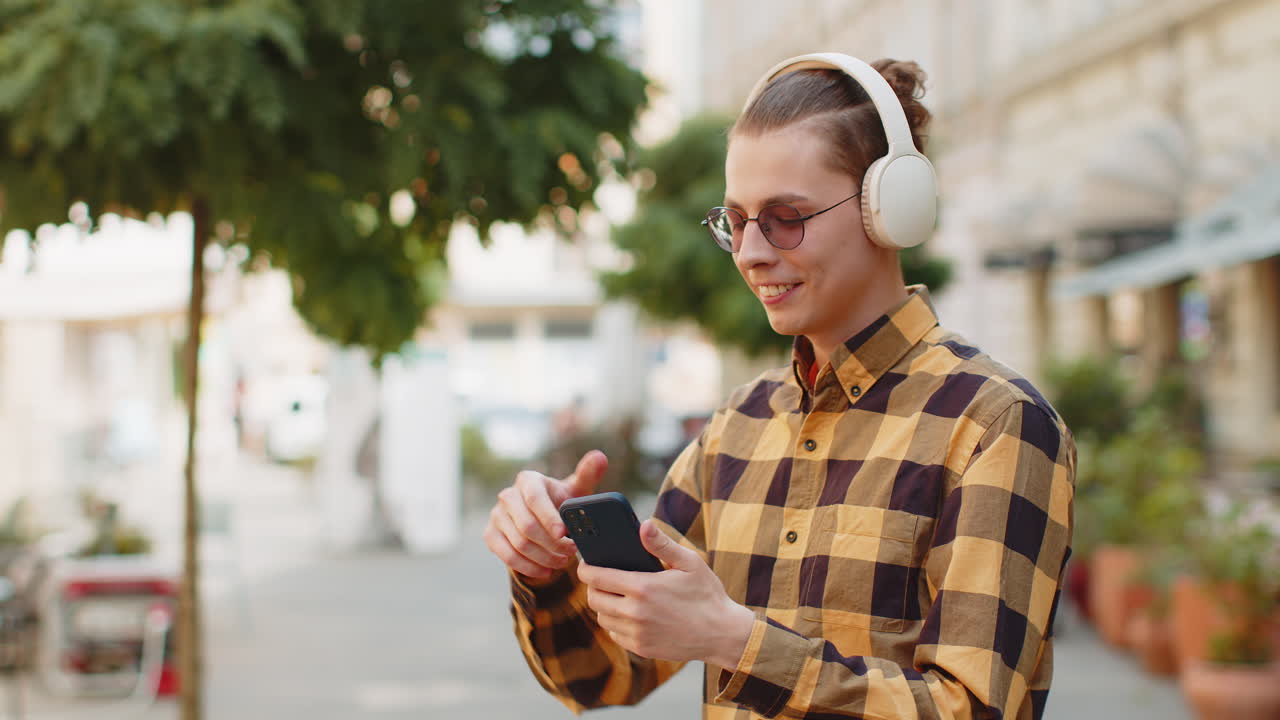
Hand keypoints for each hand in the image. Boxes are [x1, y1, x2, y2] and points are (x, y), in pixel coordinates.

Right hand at [484, 450, 607, 579]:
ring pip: (519, 544)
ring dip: (544, 558)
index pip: (535, 499)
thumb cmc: (562, 501)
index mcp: (528, 480)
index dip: (549, 518)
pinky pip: (508, 557)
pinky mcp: (490, 534)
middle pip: (527, 526)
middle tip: (571, 553)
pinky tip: (547, 571)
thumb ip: (588, 474)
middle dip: (552, 544)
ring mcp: (496, 515)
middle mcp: (508, 495)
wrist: (541, 518)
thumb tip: (600, 457)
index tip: (565, 535)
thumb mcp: (576, 490)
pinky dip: (530, 568)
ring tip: (563, 562)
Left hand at [577, 519, 754, 668]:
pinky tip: (629, 613)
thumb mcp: (689, 563)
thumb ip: (662, 544)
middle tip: (602, 577)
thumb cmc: (707, 594)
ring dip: (604, 605)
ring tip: (616, 594)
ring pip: (602, 617)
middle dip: (593, 586)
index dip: (586, 568)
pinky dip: (616, 623)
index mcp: (643, 587)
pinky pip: (615, 633)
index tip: (586, 563)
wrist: (722, 634)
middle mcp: (634, 612)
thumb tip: (644, 525)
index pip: (596, 577)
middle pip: (594, 598)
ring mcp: (636, 633)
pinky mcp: (641, 648)